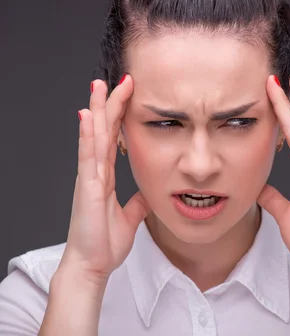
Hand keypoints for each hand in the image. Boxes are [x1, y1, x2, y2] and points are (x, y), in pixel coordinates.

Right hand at [59, 76, 149, 281]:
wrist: (92, 265)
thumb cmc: (104, 242)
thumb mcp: (130, 216)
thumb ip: (137, 201)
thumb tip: (149, 192)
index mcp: (105, 176)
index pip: (114, 138)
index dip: (120, 116)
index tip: (128, 94)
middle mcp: (95, 172)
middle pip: (103, 130)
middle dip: (110, 103)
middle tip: (117, 78)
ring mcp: (89, 177)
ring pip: (94, 136)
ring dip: (96, 109)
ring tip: (99, 85)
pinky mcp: (87, 187)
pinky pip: (87, 156)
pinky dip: (88, 135)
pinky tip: (88, 115)